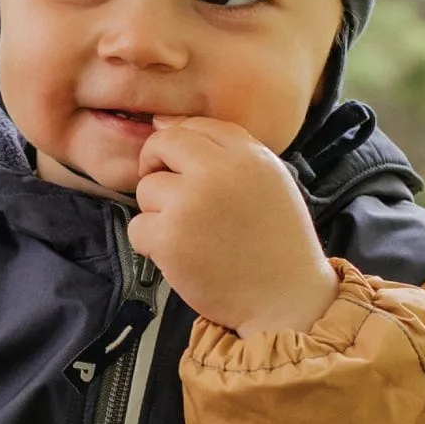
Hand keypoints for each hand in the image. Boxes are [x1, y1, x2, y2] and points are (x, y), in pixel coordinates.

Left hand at [129, 117, 338, 335]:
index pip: (195, 126)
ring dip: (158, 212)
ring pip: (146, 189)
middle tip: (171, 197)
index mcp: (247, 153)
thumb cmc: (278, 245)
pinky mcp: (169, 237)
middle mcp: (218, 170)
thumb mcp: (270, 181)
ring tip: (189, 235)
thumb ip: (229, 151)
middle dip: (157, 167)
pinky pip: (137, 227)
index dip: (182, 147)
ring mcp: (190, 203)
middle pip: (162, 145)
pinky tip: (180, 256)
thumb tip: (165, 124)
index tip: (186, 172)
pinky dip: (151, 245)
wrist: (287, 299)